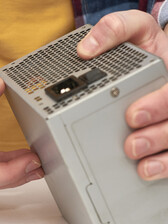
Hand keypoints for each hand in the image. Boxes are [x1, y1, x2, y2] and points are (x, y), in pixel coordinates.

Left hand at [77, 10, 167, 179]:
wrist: (152, 60)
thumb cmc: (146, 49)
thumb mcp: (134, 30)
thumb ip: (114, 30)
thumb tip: (86, 49)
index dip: (158, 105)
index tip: (132, 115)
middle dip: (157, 136)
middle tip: (132, 144)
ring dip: (161, 156)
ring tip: (139, 163)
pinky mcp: (166, 137)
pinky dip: (164, 165)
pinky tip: (147, 171)